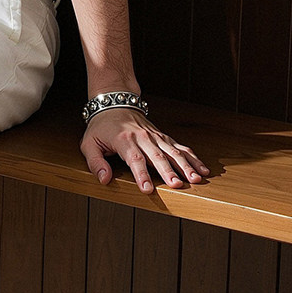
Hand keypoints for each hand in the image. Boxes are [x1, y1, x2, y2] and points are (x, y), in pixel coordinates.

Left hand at [80, 108, 209, 193]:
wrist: (115, 103)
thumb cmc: (101, 127)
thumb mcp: (89, 143)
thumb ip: (96, 162)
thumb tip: (104, 179)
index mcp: (124, 139)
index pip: (134, 159)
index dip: (141, 175)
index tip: (147, 189)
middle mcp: (142, 137)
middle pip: (157, 156)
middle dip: (168, 171)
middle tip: (177, 185)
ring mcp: (155, 136)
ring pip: (173, 151)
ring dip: (185, 165)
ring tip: (196, 179)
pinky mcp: (163, 137)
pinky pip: (180, 147)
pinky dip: (193, 158)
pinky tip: (203, 169)